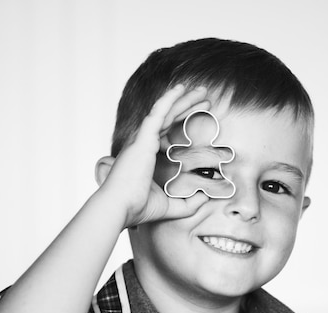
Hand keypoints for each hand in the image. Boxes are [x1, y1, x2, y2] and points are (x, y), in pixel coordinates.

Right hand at [98, 85, 211, 227]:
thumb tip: (206, 197)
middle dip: (187, 106)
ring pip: (166, 112)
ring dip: (184, 100)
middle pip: (169, 119)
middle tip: (205, 98)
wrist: (120, 207)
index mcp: (145, 157)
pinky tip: (180, 88)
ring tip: (202, 91)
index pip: (167, 134)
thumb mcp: (171, 206)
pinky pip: (157, 113)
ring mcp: (141, 139)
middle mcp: (142, 145)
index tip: (199, 119)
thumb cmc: (138, 208)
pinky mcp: (143, 138)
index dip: (183, 124)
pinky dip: (168, 99)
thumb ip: (189, 203)